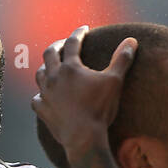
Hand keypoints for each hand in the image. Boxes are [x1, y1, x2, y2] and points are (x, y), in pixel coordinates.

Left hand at [31, 26, 136, 165]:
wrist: (83, 138)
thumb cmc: (99, 109)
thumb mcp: (114, 82)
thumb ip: (122, 59)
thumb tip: (131, 40)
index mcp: (71, 67)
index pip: (72, 42)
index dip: (79, 33)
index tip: (84, 29)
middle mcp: (54, 77)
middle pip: (49, 54)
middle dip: (57, 46)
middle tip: (63, 43)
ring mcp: (46, 94)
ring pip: (39, 74)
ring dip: (45, 68)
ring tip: (51, 67)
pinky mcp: (42, 110)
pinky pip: (36, 99)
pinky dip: (40, 95)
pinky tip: (43, 96)